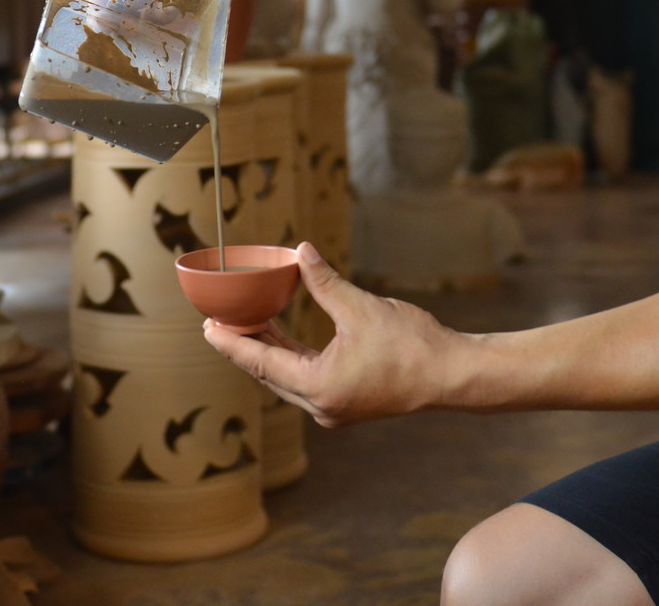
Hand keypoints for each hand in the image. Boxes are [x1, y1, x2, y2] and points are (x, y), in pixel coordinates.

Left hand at [202, 242, 464, 426]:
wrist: (452, 375)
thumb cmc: (412, 344)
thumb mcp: (361, 308)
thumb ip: (324, 282)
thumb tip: (300, 251)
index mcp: (320, 387)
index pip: (262, 363)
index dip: (232, 343)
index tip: (206, 327)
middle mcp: (321, 406)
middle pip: (269, 374)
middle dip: (243, 346)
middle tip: (216, 321)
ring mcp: (334, 407)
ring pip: (286, 378)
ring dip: (266, 351)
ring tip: (244, 323)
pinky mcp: (346, 402)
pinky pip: (305, 379)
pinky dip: (289, 357)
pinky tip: (280, 336)